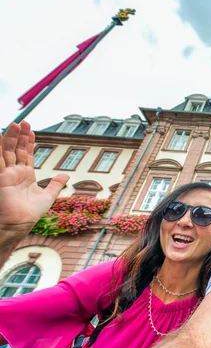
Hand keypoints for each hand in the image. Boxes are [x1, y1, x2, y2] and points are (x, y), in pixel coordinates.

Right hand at [0, 121, 68, 235]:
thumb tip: (66, 176)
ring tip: (15, 124)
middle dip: (20, 136)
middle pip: (16, 149)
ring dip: (11, 138)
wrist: (18, 225)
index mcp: (26, 175)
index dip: (29, 141)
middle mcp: (15, 172)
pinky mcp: (0, 178)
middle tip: (23, 122)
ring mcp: (6, 174)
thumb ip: (55, 185)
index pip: (27, 154)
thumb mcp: (47, 197)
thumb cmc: (30, 214)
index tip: (31, 129)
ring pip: (7, 151)